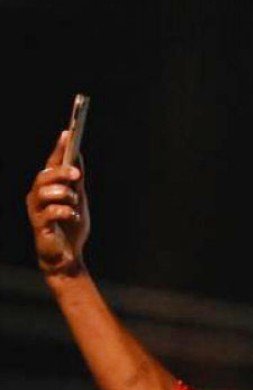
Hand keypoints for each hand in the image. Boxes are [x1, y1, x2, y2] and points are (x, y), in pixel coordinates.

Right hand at [27, 131, 89, 275]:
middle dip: (62, 172)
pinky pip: (50, 212)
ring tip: (74, 203)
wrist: (67, 256)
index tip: (68, 133)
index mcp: (47, 188)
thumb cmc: (70, 225)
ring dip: (65, 195)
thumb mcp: (77, 198)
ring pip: (45, 192)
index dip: (58, 148)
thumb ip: (76, 179)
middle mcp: (37, 196)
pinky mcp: (39, 226)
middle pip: (44, 175)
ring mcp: (36, 211)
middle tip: (78, 175)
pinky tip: (71, 216)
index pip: (51, 163)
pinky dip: (65, 211)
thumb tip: (77, 154)